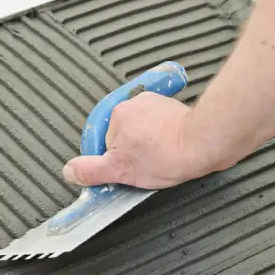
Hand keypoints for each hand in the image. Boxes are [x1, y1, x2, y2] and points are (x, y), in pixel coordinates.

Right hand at [61, 92, 225, 189]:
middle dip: (132, 152)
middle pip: (122, 136)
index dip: (114, 161)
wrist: (205, 143)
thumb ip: (91, 170)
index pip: (104, 144)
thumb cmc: (168, 155)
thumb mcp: (121, 171)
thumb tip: (69, 171)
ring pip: (141, 132)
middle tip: (146, 166)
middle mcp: (133, 104)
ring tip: (161, 158)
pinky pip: (158, 126)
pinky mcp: (172, 107)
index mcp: (116, 115)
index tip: (127, 170)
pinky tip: (170, 149)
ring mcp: (154, 103)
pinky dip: (163, 137)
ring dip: (148, 145)